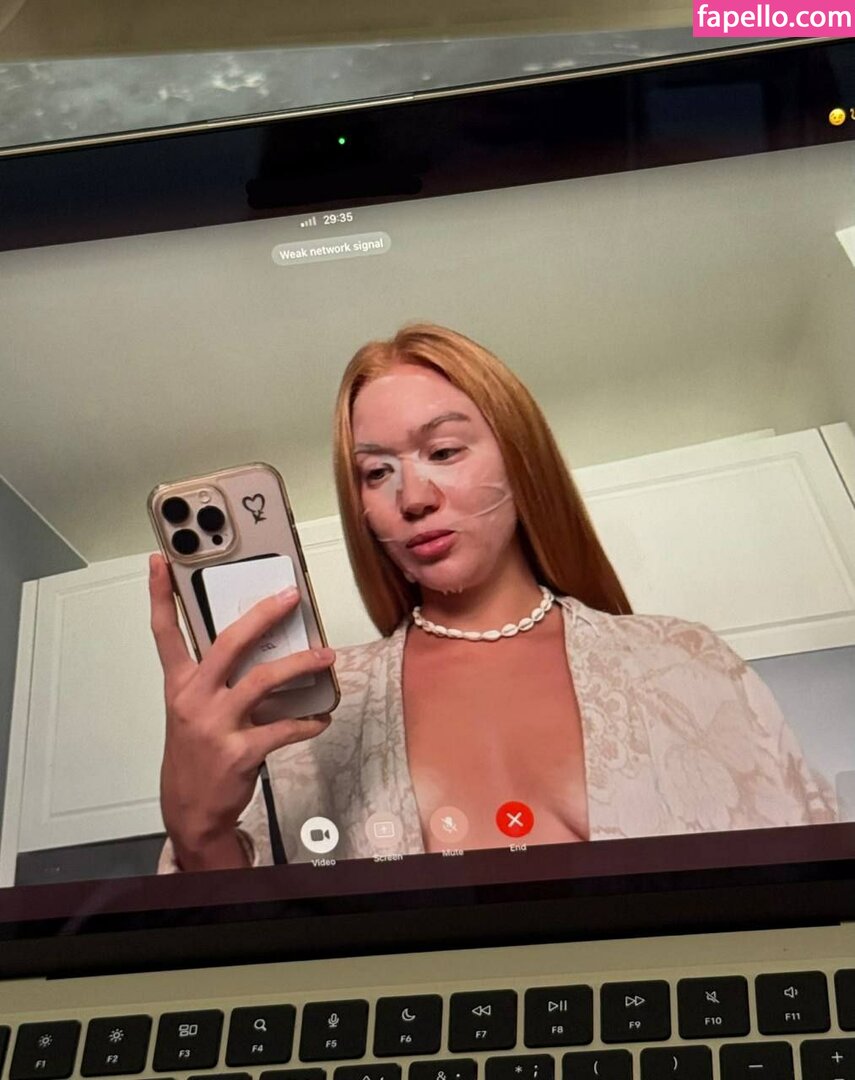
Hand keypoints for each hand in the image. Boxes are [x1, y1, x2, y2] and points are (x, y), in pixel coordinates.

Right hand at [149, 553, 334, 868]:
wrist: (191, 811)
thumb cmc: (196, 754)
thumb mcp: (192, 711)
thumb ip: (215, 678)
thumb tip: (259, 643)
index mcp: (180, 685)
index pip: (166, 632)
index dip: (162, 595)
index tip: (161, 561)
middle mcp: (194, 699)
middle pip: (229, 643)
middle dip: (263, 614)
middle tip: (291, 596)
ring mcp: (215, 725)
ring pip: (264, 679)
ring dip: (302, 664)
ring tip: (327, 656)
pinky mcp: (239, 751)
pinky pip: (284, 728)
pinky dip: (308, 721)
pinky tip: (322, 718)